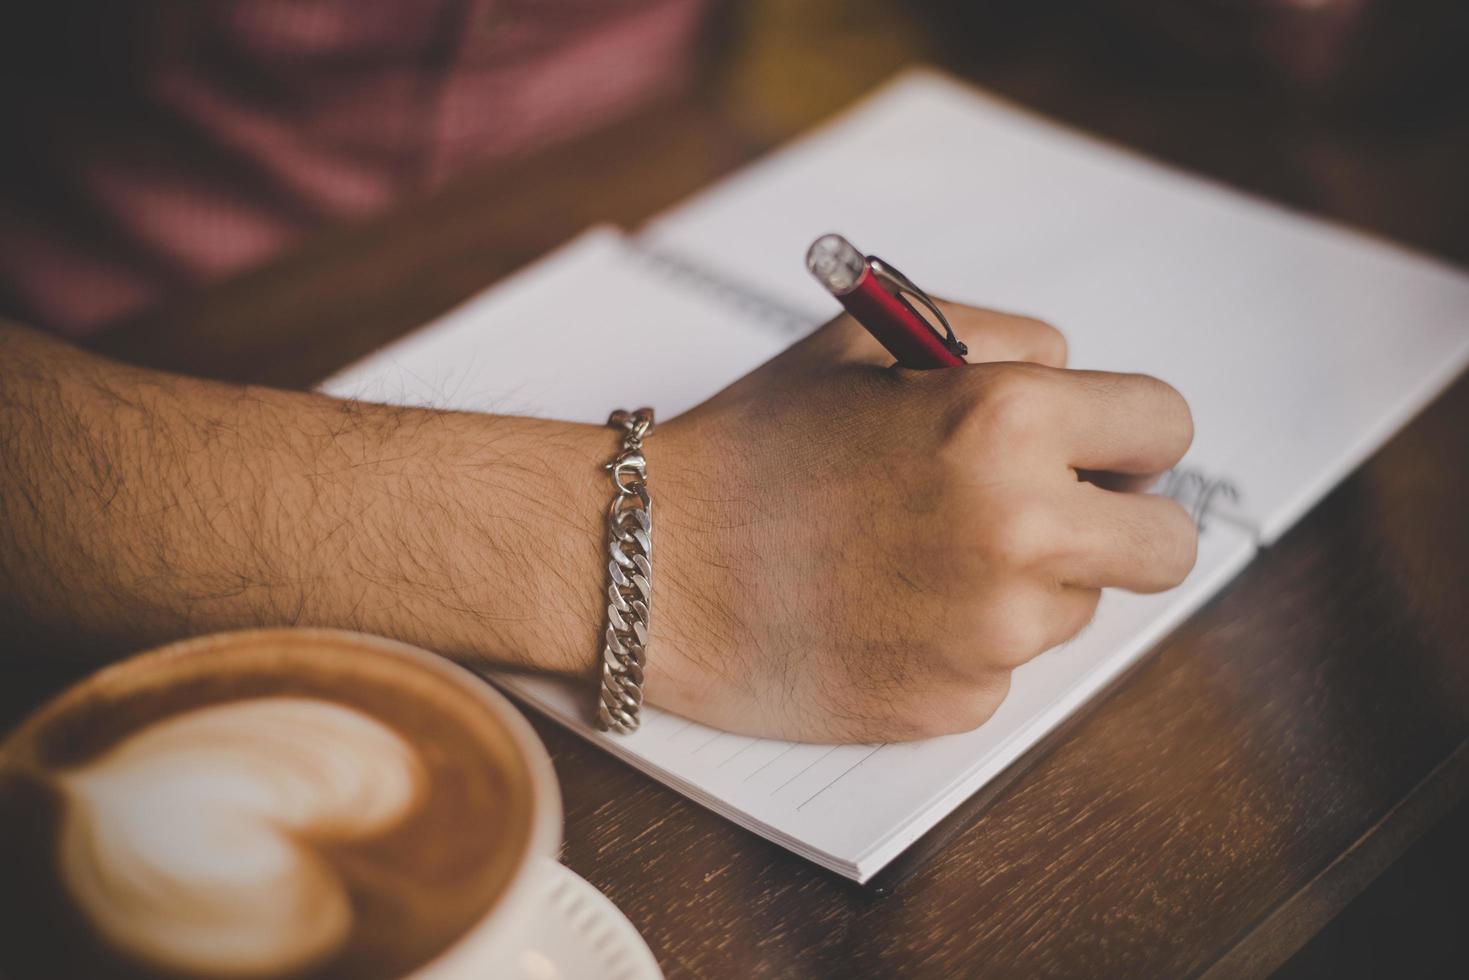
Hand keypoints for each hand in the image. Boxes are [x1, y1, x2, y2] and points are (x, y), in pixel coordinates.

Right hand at [650, 303, 1195, 741]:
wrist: (651, 563)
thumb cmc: (751, 446)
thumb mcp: (868, 343)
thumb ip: (997, 340)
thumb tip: (1080, 385)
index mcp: (1006, 422)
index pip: (1163, 426)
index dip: (1131, 433)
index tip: (1104, 449)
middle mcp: (1019, 532)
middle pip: (1166, 544)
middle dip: (1123, 521)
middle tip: (1054, 511)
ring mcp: (992, 632)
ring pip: (1080, 604)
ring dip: (1029, 578)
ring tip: (918, 554)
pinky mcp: (956, 702)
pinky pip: (1006, 662)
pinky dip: (966, 637)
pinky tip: (885, 609)